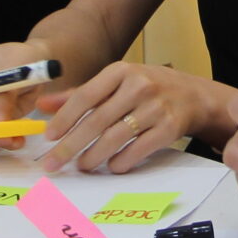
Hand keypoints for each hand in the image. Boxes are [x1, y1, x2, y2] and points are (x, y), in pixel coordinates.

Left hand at [33, 63, 216, 173]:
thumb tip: (43, 105)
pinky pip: (138, 150)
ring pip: (115, 138)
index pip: (85, 96)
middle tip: (53, 163)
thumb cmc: (148, 88)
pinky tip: (111, 166)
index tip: (48, 137)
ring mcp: (156, 107)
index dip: (64, 118)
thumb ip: (80, 93)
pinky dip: (121, 162)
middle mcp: (139, 86)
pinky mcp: (169, 128)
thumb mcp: (117, 81)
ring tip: (82, 165)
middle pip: (96, 121)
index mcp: (121, 71)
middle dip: (70, 145)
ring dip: (93, 156)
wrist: (194, 95)